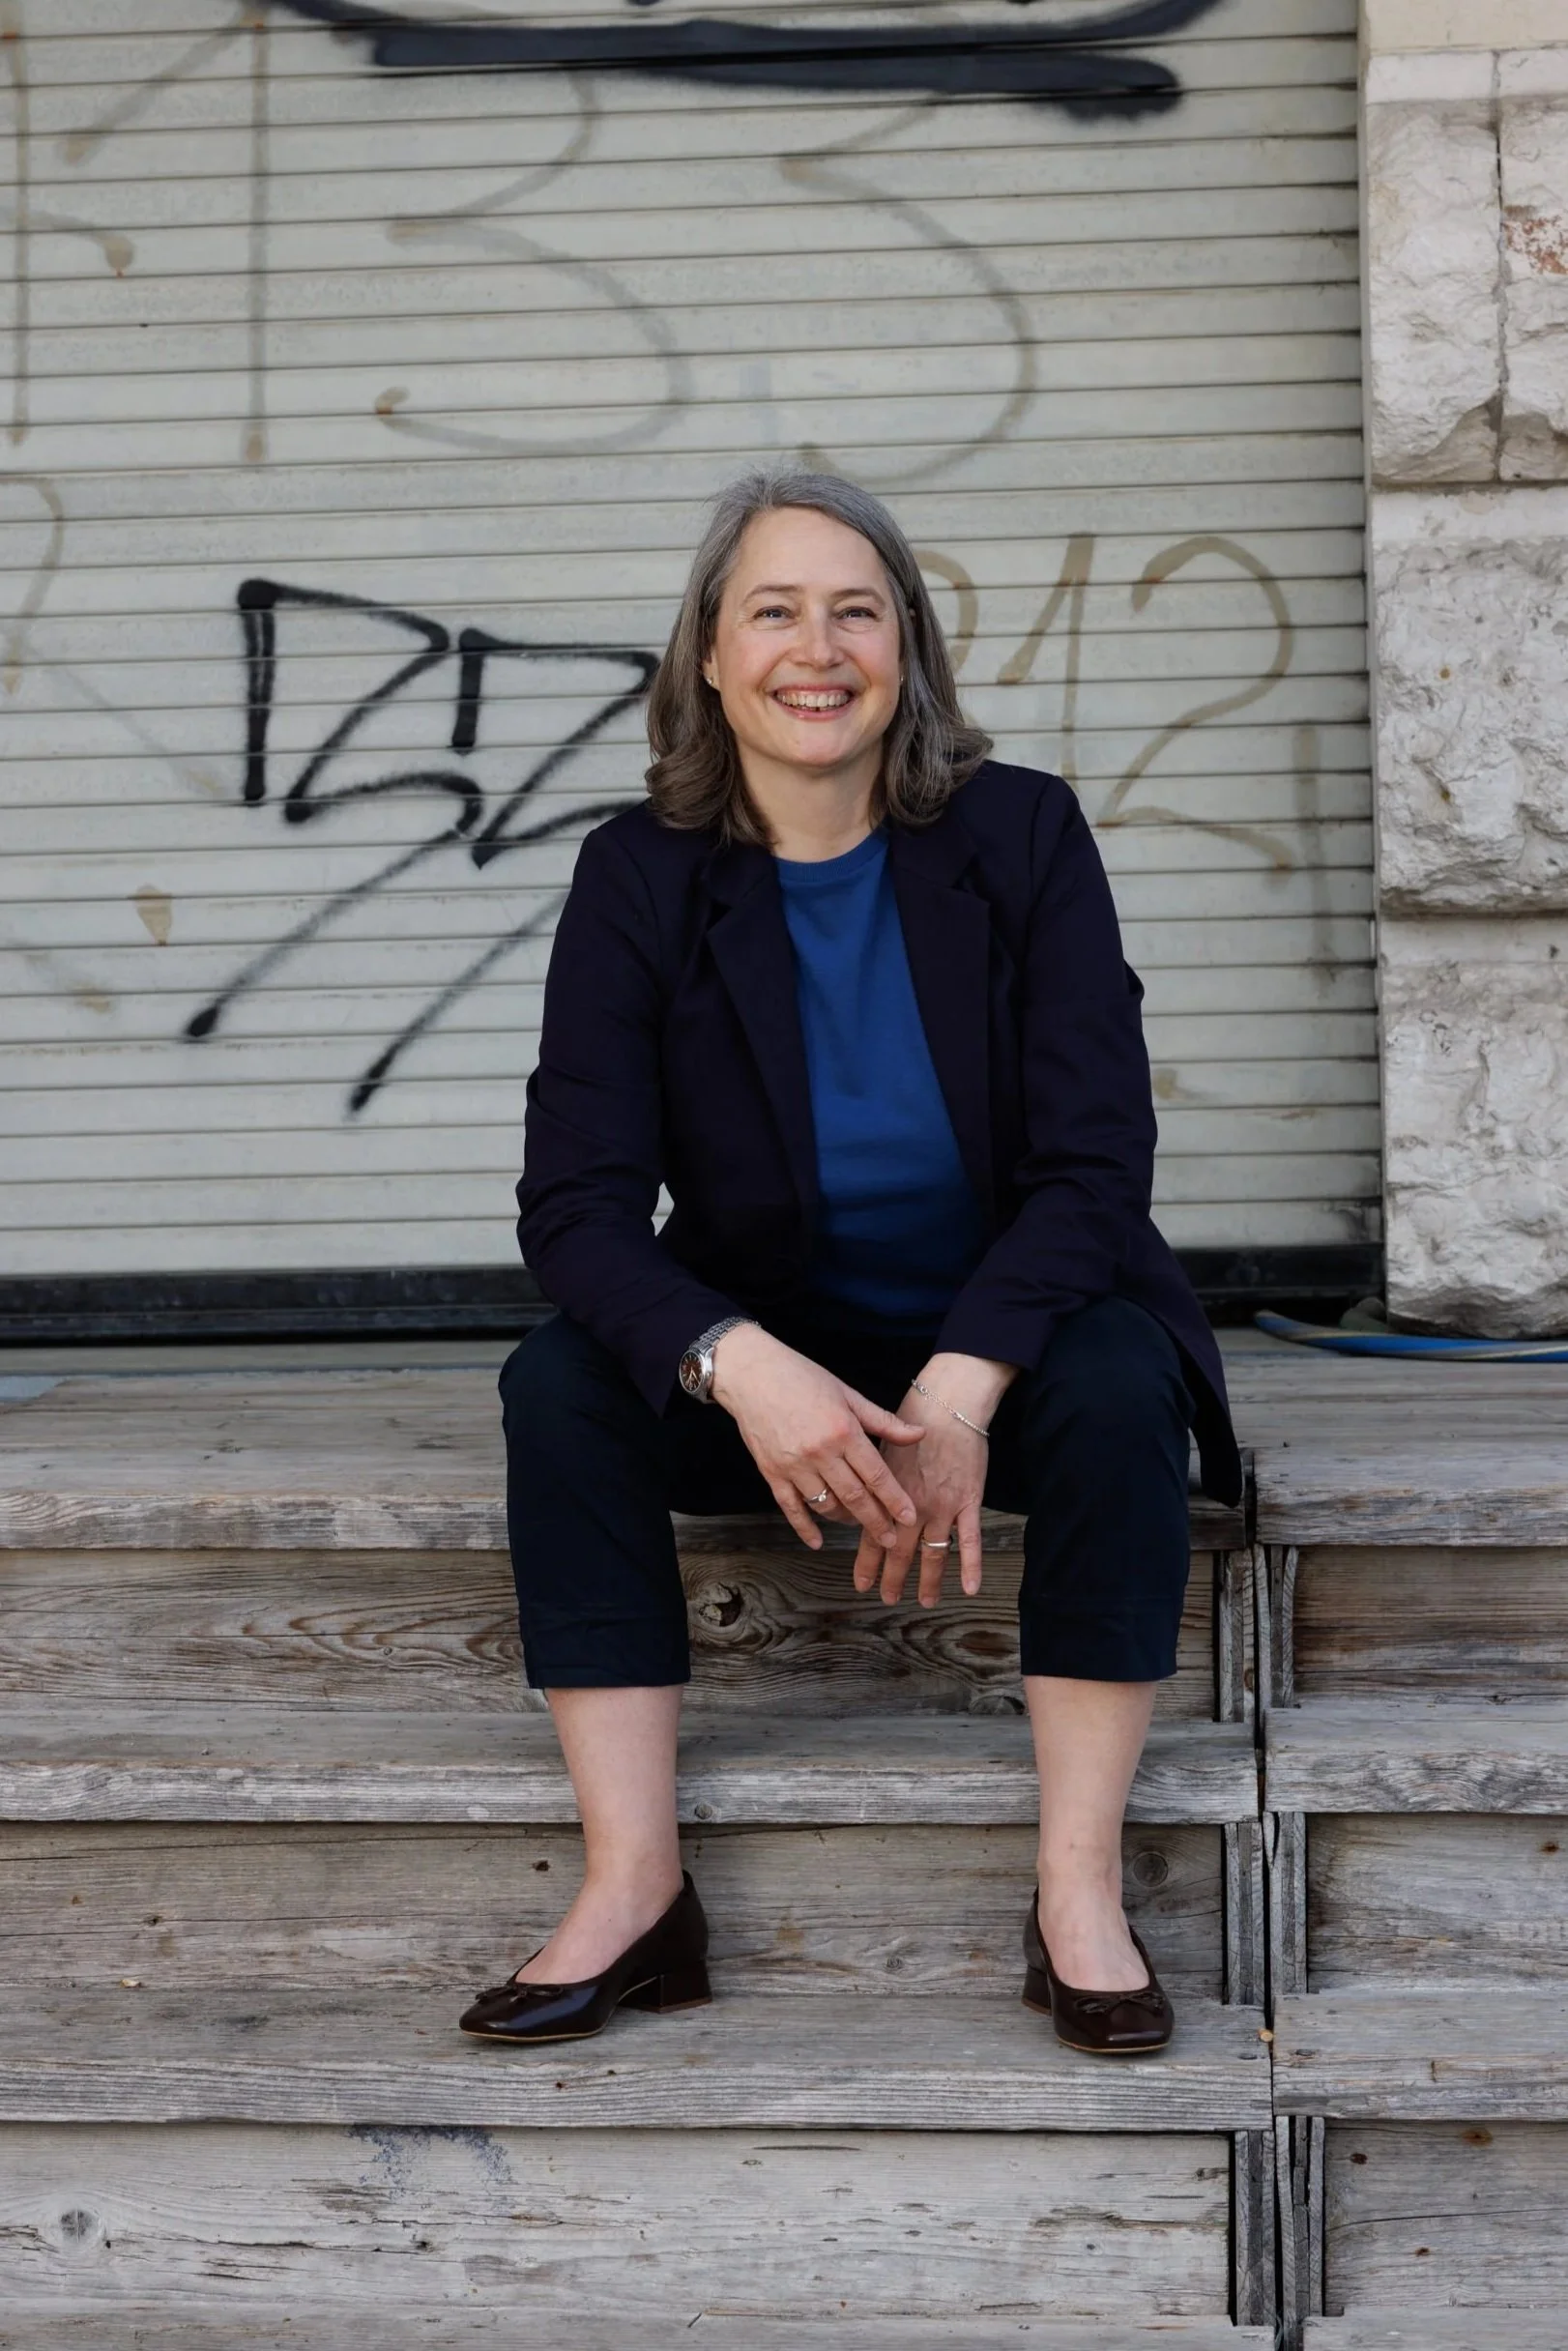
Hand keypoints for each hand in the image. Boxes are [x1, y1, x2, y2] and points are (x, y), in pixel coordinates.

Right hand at [710, 1324, 924, 1550]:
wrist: (751, 1373)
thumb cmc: (801, 1377)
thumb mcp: (848, 1394)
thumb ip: (883, 1421)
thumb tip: (919, 1433)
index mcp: (843, 1431)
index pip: (876, 1475)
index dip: (895, 1500)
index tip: (909, 1518)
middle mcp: (820, 1453)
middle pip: (854, 1498)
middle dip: (876, 1522)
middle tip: (892, 1540)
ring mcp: (793, 1465)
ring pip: (826, 1506)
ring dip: (845, 1520)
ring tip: (859, 1524)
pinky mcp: (771, 1472)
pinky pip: (791, 1508)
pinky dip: (804, 1527)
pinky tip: (817, 1541)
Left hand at [853, 1352, 1016, 1607]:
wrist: (948, 1404)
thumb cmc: (912, 1421)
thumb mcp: (880, 1447)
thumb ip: (871, 1478)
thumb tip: (859, 1500)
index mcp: (887, 1493)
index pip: (872, 1536)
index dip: (867, 1562)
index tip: (861, 1584)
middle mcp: (913, 1505)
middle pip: (900, 1551)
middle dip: (893, 1578)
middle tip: (888, 1599)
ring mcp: (942, 1506)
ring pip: (933, 1553)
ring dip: (928, 1580)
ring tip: (925, 1601)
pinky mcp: (968, 1501)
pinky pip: (970, 1540)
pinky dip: (970, 1565)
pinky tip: (969, 1588)